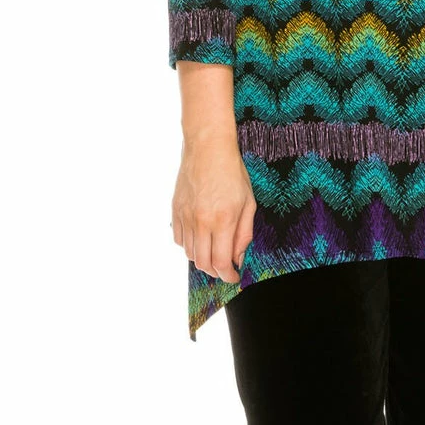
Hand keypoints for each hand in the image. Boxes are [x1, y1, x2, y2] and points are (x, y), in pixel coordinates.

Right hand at [171, 135, 255, 282]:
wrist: (207, 148)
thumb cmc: (232, 172)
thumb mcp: (248, 202)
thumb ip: (244, 233)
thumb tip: (238, 257)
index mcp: (223, 220)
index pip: (221, 262)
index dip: (228, 275)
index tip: (234, 276)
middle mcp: (202, 221)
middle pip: (203, 263)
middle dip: (216, 271)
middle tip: (225, 267)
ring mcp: (186, 216)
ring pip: (190, 253)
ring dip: (202, 259)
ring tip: (213, 251)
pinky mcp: (176, 210)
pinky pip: (179, 239)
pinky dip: (189, 245)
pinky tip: (200, 237)